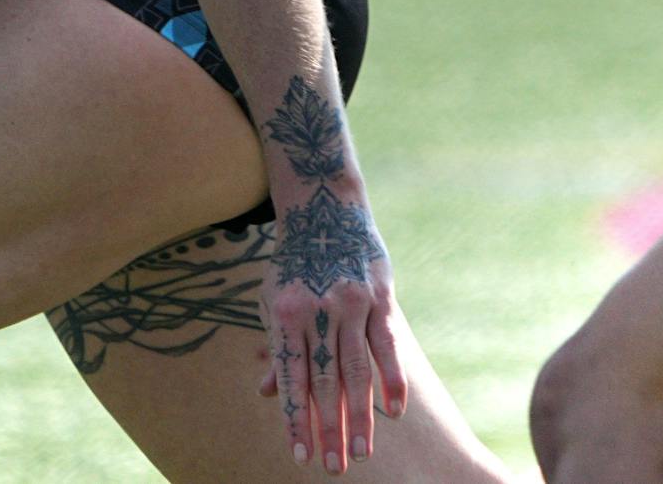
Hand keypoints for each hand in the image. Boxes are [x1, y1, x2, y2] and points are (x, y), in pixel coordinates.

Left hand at [260, 188, 406, 471]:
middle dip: (329, 429)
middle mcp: (317, 311)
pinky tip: (394, 412)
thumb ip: (277, 348)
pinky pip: (386, 345)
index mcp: (285, 314)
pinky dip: (392, 380)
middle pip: (325, 382)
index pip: (291, 378)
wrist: (322, 206)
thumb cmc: (292, 261)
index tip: (300, 456)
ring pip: (357, 371)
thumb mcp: (273, 299)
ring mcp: (350, 304)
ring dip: (360, 417)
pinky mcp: (379, 297)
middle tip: (335, 467)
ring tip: (361, 453)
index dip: (296, 420)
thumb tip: (269, 393)